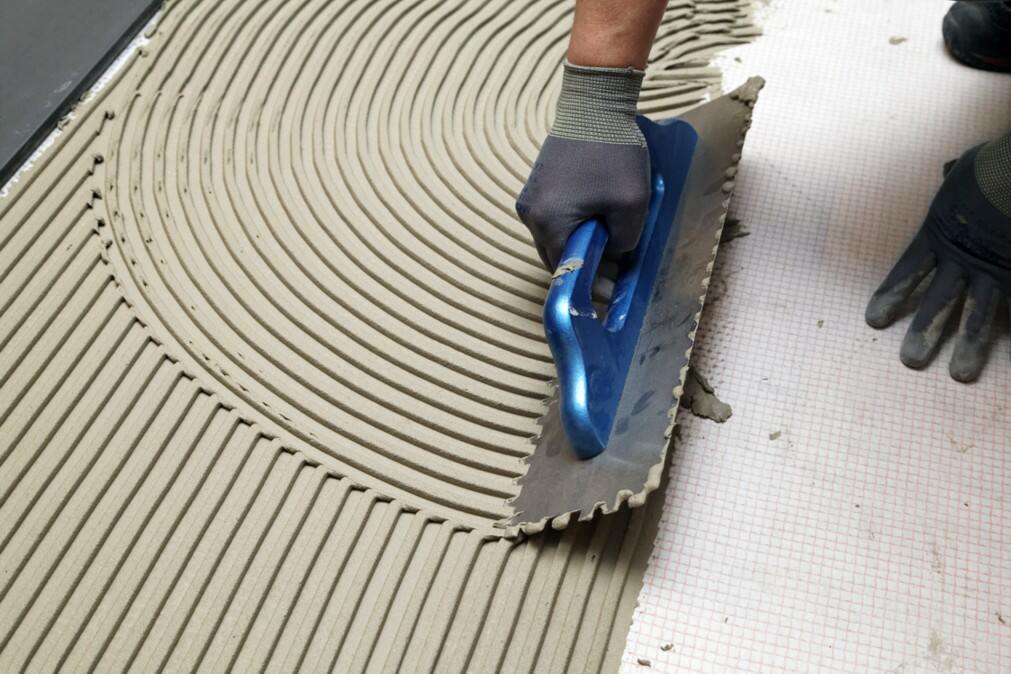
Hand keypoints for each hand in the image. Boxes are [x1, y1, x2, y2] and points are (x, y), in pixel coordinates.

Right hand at [516, 63, 650, 269]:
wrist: (594, 102)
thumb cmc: (612, 153)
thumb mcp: (631, 204)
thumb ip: (624, 241)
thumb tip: (614, 252)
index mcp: (547, 223)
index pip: (564, 270)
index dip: (589, 282)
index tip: (611, 287)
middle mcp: (529, 213)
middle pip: (555, 254)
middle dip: (581, 263)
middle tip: (611, 265)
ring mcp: (529, 196)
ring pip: (553, 235)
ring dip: (577, 241)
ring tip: (606, 237)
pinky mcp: (537, 182)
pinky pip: (552, 216)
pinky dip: (572, 223)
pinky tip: (595, 215)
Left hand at [866, 142, 1010, 381]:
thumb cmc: (993, 165)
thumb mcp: (965, 170)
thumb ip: (955, 179)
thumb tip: (951, 171)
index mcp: (938, 234)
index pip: (907, 272)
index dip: (892, 296)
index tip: (873, 322)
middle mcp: (961, 259)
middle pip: (937, 303)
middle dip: (924, 333)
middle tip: (910, 362)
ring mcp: (994, 270)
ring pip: (978, 314)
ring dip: (969, 346)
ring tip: (961, 375)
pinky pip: (1010, 306)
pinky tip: (1010, 356)